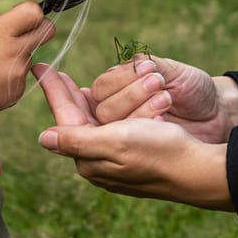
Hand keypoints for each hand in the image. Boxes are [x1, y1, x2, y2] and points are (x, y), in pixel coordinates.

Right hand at [0, 1, 54, 129]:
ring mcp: (18, 74)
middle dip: (39, 27)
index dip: (31, 11)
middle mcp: (14, 52)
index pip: (35, 12)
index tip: (20, 16)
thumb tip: (4, 17)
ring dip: (17, 54)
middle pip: (48, 31)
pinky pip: (22, 74)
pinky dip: (10, 74)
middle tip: (22, 32)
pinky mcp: (18, 91)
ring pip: (31, 54)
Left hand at [34, 63, 232, 210]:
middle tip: (55, 73)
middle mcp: (99, 159)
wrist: (197, 170)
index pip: (65, 117)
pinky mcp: (132, 154)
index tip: (40, 68)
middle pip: (77, 119)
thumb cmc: (160, 151)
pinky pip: (113, 127)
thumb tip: (43, 138)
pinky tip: (105, 102)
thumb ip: (77, 140)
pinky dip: (109, 109)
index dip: (54, 91)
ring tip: (77, 84)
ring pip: (95, 121)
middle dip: (69, 94)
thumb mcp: (116, 141)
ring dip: (91, 99)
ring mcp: (116, 157)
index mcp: (90, 157)